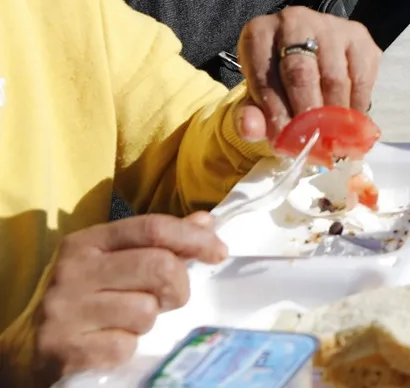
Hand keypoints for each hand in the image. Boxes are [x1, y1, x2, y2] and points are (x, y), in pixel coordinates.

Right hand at [24, 214, 227, 380]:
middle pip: (159, 267)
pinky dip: (127, 347)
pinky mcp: (64, 350)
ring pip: (146, 311)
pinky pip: (125, 346)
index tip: (219, 252)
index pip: (152, 228)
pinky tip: (110, 342)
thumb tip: (206, 222)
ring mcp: (64, 312)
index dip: (194, 239)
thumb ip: (158, 241)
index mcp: (87, 242)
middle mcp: (72, 272)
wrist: (28, 349)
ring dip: (148, 321)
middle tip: (168, 299)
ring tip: (127, 321)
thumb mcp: (113, 261)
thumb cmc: (85, 299)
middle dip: (177, 287)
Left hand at [236, 6, 379, 138]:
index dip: (275, 113)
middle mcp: (295, 21)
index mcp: (260, 34)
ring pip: (335, 77)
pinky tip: (351, 125)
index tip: (283, 142)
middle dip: (307, 115)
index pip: (265, 77)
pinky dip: (357, 105)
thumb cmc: (278, 78)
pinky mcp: (359, 35)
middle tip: (312, 143)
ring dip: (334, 115)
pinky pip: (362, 76)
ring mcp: (331, 25)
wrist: (308, 52)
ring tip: (332, 140)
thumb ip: (250, 115)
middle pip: (302, 73)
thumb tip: (250, 130)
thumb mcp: (257, 96)